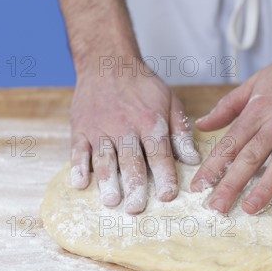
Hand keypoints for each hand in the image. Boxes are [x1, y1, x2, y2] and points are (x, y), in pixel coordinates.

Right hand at [70, 62, 199, 213]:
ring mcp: (100, 128)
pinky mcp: (81, 128)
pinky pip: (78, 151)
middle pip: (131, 160)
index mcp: (149, 121)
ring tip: (111, 201)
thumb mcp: (169, 102)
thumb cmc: (142, 86)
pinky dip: (78, 167)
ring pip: (104, 158)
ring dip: (107, 181)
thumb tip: (193, 160)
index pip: (159, 153)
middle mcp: (124, 126)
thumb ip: (180, 133)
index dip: (164, 175)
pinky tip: (80, 184)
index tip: (168, 196)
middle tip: (136, 208)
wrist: (107, 62)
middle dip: (134, 185)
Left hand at [190, 43, 271, 213]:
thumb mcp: (256, 83)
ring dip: (266, 186)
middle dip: (232, 183)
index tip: (199, 186)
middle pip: (251, 156)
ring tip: (251, 208)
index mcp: (259, 109)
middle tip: (217, 207)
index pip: (231, 142)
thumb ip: (228, 106)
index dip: (214, 165)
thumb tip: (202, 124)